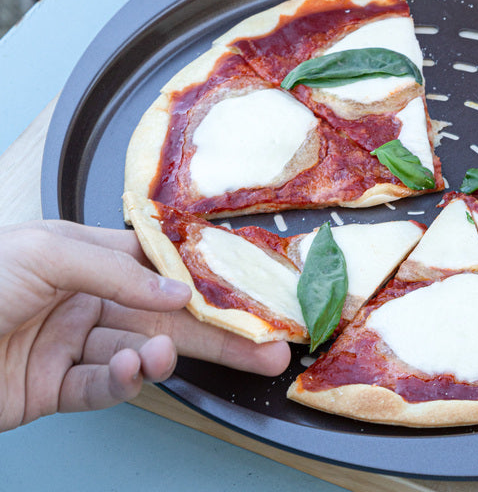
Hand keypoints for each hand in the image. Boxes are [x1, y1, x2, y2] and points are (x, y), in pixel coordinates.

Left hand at [0, 220, 289, 430]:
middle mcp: (87, 297)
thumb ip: (117, 271)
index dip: (205, 278)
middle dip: (216, 331)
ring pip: (139, 351)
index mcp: (88, 254)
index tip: (249, 290)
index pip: (161, 265)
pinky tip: (134, 371)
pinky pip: (100, 386)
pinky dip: (122, 382)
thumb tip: (179, 292)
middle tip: (267, 344)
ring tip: (172, 359)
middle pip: (165, 314)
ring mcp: (72, 344)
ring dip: (165, 358)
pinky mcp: (52, 389)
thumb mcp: (46, 251)